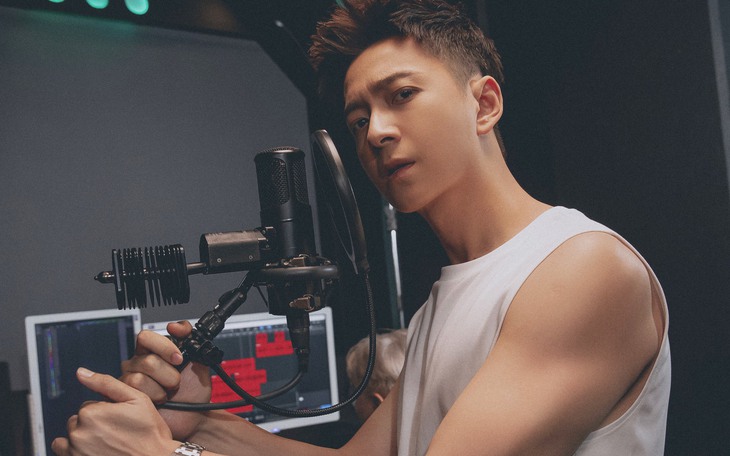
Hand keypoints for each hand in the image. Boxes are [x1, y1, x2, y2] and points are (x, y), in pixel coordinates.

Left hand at [51, 368, 178, 455]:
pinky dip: (76, 450)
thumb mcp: (136, 399)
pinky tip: (95, 450)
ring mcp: (76, 452)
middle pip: (79, 421)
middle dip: (93, 424)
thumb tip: (81, 372)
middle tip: (116, 433)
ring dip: (84, 438)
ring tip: (107, 444)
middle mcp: (79, 433)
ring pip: (72, 437)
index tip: (120, 420)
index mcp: (91, 413)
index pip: (89, 406)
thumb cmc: (150, 432)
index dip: (106, 412)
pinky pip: (63, 452)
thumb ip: (106, 383)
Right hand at [120, 321, 211, 438]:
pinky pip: (135, 392)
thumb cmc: (194, 389)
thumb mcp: (199, 360)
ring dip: (162, 388)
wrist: (194, 415)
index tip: (179, 359)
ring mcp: (130, 380)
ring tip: (168, 393)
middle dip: (169, 374)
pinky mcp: (128, 397)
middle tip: (177, 382)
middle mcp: (138, 363)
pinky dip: (155, 397)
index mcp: (153, 350)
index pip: (145, 337)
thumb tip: (174, 326)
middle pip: (146, 360)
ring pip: (139, 378)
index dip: (163, 346)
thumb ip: (191, 338)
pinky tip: (160, 401)